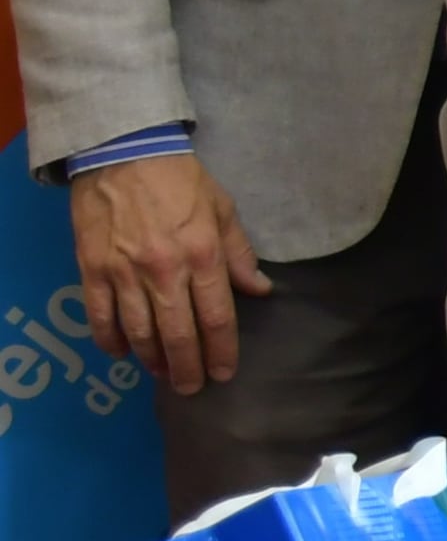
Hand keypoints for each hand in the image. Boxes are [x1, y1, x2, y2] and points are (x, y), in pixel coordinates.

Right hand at [70, 150, 270, 394]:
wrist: (123, 153)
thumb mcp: (223, 209)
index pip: (217, 318)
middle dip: (187, 367)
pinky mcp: (92, 269)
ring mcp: (124, 272)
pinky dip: (110, 339)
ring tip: (163, 373)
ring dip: (152, 359)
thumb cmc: (181, 180)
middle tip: (192, 387)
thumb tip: (261, 290)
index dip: (221, 351)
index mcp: (204, 255)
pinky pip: (100, 316)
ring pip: (139, 331)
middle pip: (178, 334)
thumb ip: (240, 254)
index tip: (223, 373)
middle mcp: (165, 271)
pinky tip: (121, 353)